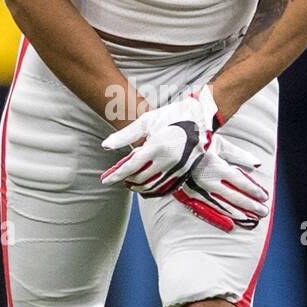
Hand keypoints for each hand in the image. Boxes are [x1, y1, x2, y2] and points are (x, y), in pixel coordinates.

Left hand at [100, 85, 218, 195]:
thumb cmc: (172, 115)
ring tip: (129, 181)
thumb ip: (125, 135)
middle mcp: (169, 160)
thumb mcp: (146, 121)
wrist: (202, 117)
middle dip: (126, 180)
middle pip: (140, 179)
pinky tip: (145, 186)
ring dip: (138, 187)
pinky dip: (152, 190)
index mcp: (158, 146)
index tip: (105, 180)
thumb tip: (105, 145)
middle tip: (117, 176)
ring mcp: (178, 168)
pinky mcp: (185, 171)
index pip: (131, 167)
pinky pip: (165, 188)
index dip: (116, 175)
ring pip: (152, 186)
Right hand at [175, 136, 269, 231]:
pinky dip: (221, 217)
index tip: (264, 196)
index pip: (240, 182)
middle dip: (251, 205)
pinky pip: (209, 210)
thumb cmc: (197, 145)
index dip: (253, 190)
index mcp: (216, 166)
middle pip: (234, 196)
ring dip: (239, 214)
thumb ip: (239, 154)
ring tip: (252, 219)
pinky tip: (231, 223)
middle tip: (263, 212)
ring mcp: (199, 190)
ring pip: (223, 206)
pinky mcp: (191, 197)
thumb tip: (257, 162)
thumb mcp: (219, 145)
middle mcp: (209, 181)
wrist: (169, 151)